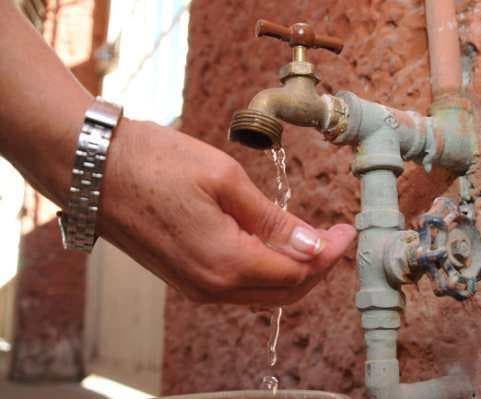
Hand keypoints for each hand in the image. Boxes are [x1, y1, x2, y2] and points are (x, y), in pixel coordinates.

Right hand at [98, 119, 355, 304]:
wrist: (92, 168)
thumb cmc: (154, 163)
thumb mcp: (224, 179)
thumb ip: (272, 220)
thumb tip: (311, 245)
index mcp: (226, 262)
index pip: (298, 272)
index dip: (329, 253)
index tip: (346, 230)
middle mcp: (211, 287)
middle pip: (284, 292)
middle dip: (317, 266)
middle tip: (334, 236)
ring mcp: (195, 287)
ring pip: (262, 292)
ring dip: (293, 270)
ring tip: (312, 238)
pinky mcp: (185, 277)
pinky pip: (238, 286)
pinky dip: (265, 269)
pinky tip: (275, 243)